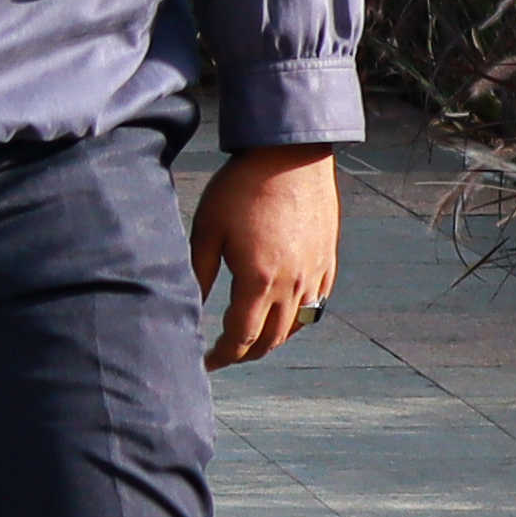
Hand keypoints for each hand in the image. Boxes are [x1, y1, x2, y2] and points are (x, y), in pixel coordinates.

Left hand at [193, 146, 340, 367]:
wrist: (291, 154)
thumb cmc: (241, 188)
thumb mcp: (207, 230)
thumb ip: (197, 274)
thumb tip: (188, 308)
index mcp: (258, 281)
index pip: (240, 337)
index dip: (222, 356)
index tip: (206, 362)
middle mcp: (292, 285)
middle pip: (271, 339)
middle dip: (246, 353)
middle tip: (225, 354)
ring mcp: (315, 274)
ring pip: (297, 325)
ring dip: (272, 339)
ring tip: (250, 338)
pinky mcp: (327, 260)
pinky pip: (318, 304)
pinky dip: (299, 318)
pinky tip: (284, 315)